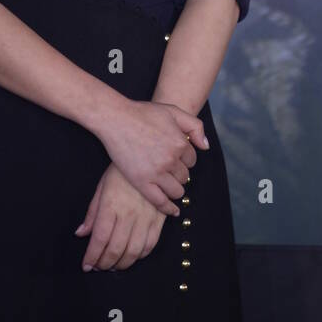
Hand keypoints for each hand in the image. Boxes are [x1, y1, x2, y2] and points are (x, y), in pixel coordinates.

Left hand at [74, 163, 167, 270]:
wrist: (150, 157)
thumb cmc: (121, 172)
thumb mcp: (102, 186)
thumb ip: (92, 213)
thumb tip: (81, 233)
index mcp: (111, 205)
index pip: (100, 238)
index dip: (92, 256)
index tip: (86, 265)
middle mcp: (128, 214)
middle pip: (116, 248)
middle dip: (105, 263)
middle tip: (99, 267)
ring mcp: (146, 217)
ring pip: (134, 251)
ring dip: (123, 264)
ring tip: (114, 265)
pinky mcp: (160, 218)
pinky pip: (151, 244)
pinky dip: (141, 255)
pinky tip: (133, 255)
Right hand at [92, 97, 206, 216]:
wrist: (116, 119)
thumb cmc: (142, 113)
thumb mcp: (172, 111)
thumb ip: (194, 125)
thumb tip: (205, 147)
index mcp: (180, 142)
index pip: (192, 160)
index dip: (184, 159)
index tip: (175, 157)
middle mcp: (171, 159)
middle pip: (184, 176)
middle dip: (179, 174)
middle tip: (168, 169)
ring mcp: (156, 172)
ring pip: (176, 190)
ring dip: (175, 189)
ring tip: (169, 185)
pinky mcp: (141, 181)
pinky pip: (160, 201)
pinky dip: (168, 208)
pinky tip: (173, 211)